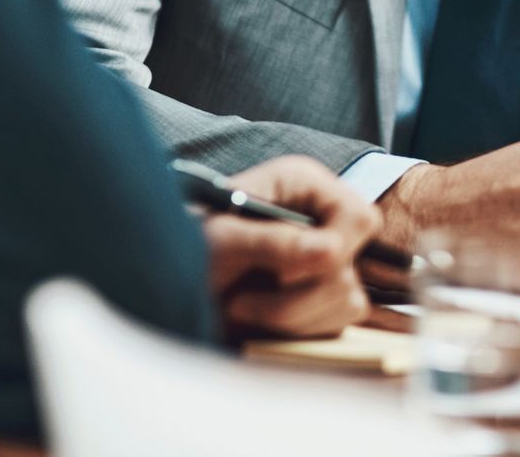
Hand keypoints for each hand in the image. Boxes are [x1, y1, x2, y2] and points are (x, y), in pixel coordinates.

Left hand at [201, 155, 380, 338]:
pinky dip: (296, 330)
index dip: (337, 247)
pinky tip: (256, 319)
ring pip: (348, 300)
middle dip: (302, 293)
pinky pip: (333, 324)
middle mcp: (320, 222)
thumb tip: (329, 252)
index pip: (358, 217)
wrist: (161, 283)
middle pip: (354, 264)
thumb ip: (274, 241)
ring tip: (243, 308)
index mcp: (305, 188)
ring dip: (293, 316)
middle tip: (250, 298)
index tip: (290, 273)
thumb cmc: (184, 243)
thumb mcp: (220, 238)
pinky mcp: (315, 299)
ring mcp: (321, 263)